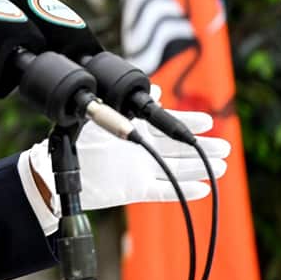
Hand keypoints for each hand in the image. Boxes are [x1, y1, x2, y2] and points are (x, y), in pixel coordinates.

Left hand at [26, 104, 229, 211]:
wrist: (55, 172)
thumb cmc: (76, 142)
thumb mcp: (102, 119)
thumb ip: (130, 106)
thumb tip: (155, 89)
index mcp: (133, 130)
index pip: (165, 125)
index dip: (187, 123)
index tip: (207, 121)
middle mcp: (139, 149)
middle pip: (177, 148)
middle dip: (201, 147)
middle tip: (224, 147)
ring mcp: (139, 169)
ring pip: (175, 169)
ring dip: (197, 168)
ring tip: (222, 167)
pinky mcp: (134, 189)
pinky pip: (162, 190)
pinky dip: (182, 190)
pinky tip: (202, 189)